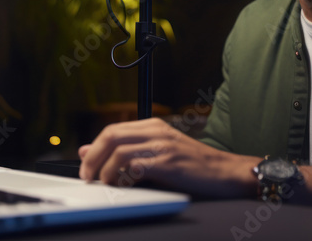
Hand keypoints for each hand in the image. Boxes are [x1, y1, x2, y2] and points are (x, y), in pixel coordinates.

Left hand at [78, 117, 259, 197]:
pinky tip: (122, 186)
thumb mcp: (159, 152)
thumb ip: (127, 150)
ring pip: (120, 151)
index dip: (93, 148)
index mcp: (153, 126)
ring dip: (105, 170)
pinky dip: (123, 177)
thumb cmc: (194, 166)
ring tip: (104, 183)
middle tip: (87, 176)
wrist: (226, 172)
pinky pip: (136, 167)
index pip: (112, 130)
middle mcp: (157, 131)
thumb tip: (89, 151)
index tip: (85, 166)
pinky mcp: (170, 163)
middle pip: (111, 136)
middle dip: (92, 157)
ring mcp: (163, 146)